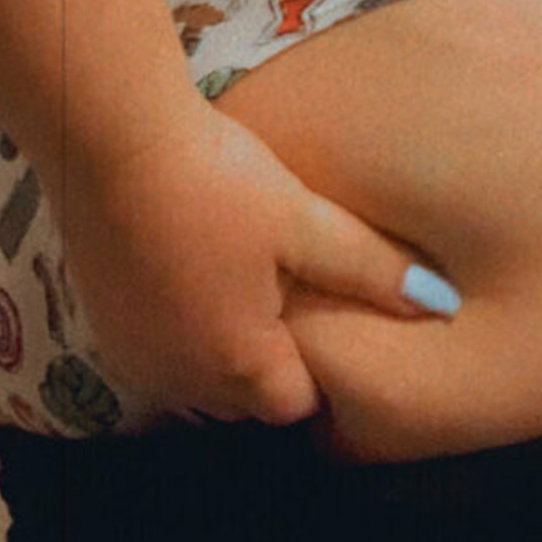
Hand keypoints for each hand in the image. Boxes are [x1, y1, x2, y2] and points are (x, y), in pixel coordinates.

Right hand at [59, 95, 460, 425]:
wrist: (110, 136)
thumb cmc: (215, 180)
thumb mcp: (303, 220)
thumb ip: (371, 269)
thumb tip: (441, 305)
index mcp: (237, 364)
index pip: (296, 404)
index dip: (320, 364)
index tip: (325, 311)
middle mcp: (177, 378)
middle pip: (244, 396)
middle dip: (271, 356)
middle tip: (286, 284)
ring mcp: (131, 353)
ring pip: (196, 374)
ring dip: (221, 341)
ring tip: (238, 269)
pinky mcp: (100, 321)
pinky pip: (155, 347)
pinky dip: (178, 320)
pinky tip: (189, 260)